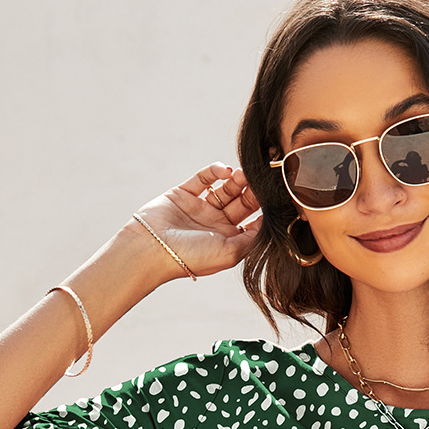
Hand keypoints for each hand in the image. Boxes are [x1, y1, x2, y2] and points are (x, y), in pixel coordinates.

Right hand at [130, 163, 261, 280]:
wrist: (152, 249)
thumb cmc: (192, 257)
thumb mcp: (230, 254)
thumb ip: (252, 238)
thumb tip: (268, 222)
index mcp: (227, 241)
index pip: (252, 222)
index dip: (264, 210)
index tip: (275, 198)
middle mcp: (215, 225)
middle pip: (241, 203)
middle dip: (252, 192)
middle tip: (260, 181)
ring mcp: (199, 208)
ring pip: (224, 189)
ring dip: (236, 181)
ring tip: (243, 175)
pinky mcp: (184, 193)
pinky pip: (203, 178)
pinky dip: (215, 171)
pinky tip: (225, 171)